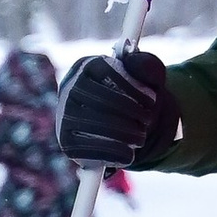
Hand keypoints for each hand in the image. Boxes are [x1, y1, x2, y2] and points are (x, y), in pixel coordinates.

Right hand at [57, 49, 177, 164]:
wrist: (116, 120)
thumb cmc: (131, 93)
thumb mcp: (144, 77)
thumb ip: (147, 65)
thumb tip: (135, 62)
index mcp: (87, 67)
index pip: (106, 73)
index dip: (132, 88)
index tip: (152, 100)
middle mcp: (70, 89)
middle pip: (100, 100)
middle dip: (131, 112)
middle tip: (149, 120)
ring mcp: (65, 117)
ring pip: (94, 125)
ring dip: (124, 133)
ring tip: (141, 137)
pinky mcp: (67, 143)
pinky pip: (87, 149)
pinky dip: (112, 153)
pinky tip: (129, 154)